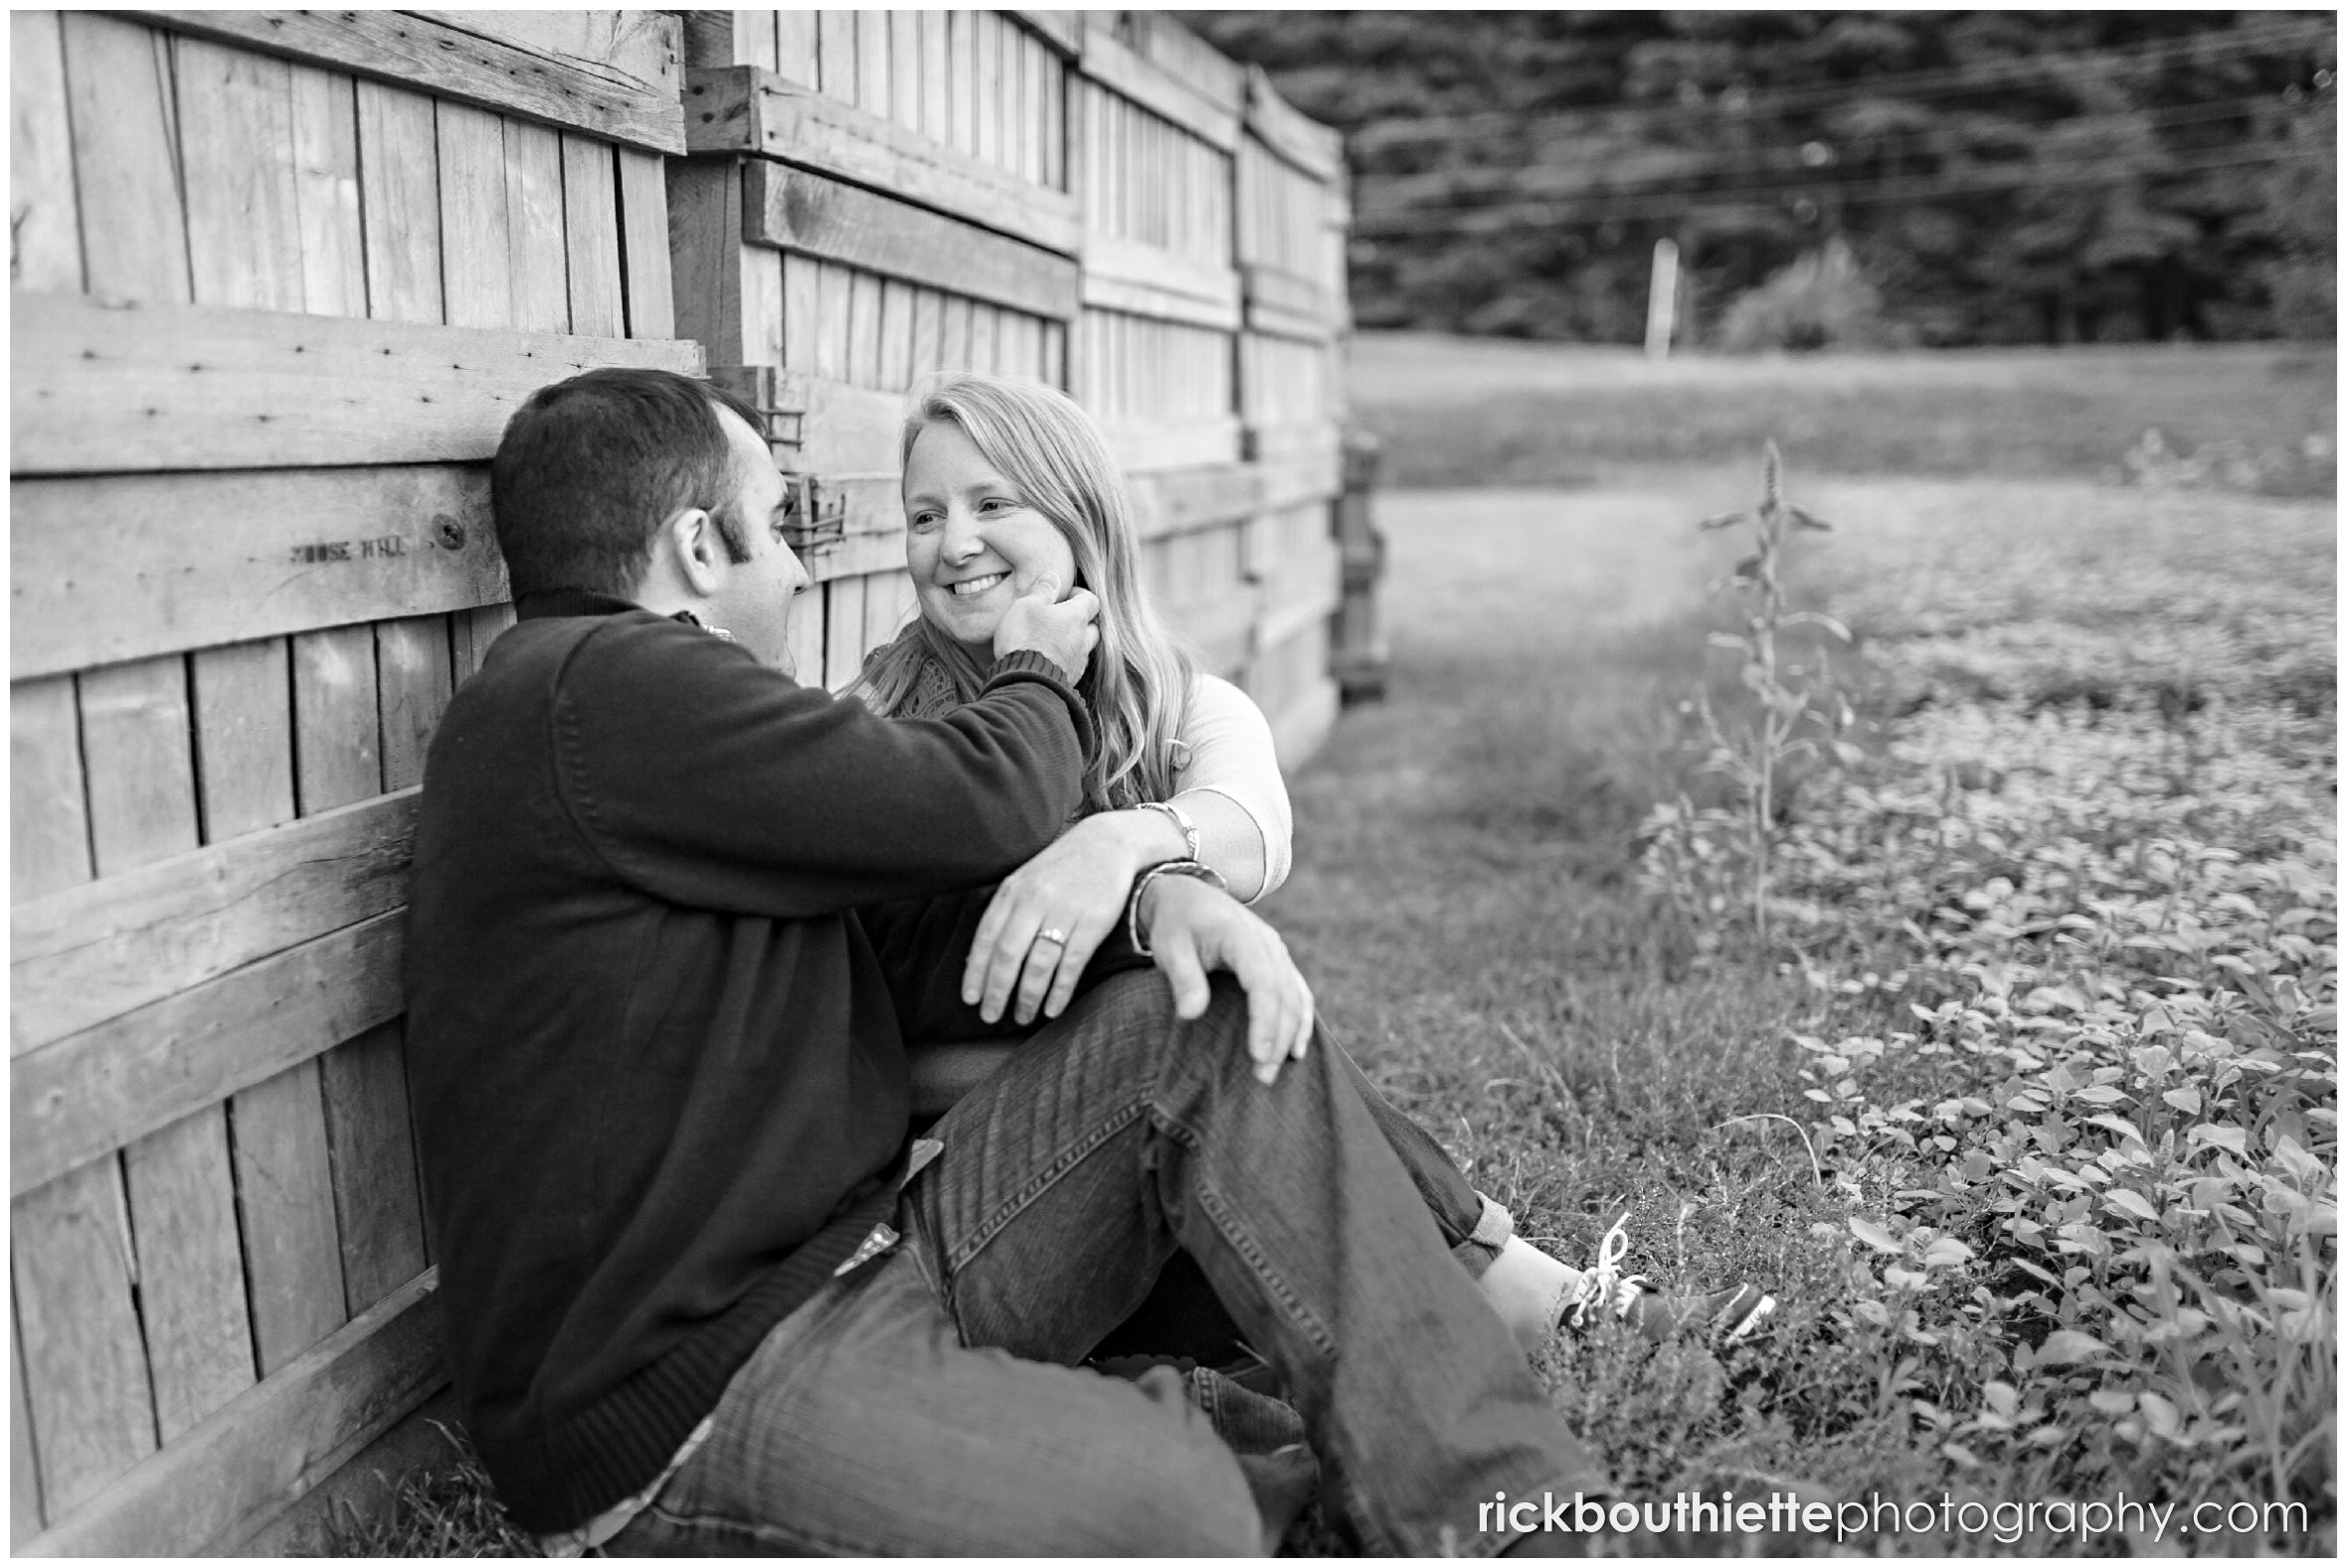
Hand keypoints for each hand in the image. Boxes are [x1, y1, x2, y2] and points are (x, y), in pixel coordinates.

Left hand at [962, 814, 1154, 1026]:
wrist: (1109, 843)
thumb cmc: (1062, 866)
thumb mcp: (1025, 878)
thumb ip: (1005, 911)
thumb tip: (980, 957)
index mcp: (1013, 891)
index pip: (986, 938)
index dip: (975, 972)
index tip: (969, 999)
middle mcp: (1035, 901)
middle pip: (1007, 956)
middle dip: (996, 991)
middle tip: (989, 1016)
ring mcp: (1065, 912)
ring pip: (1038, 965)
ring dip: (1027, 997)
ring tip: (1022, 1017)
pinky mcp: (1093, 923)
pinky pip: (1071, 965)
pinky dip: (1059, 991)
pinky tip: (1052, 1009)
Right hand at [993, 574, 1098, 683]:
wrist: (1024, 682)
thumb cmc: (1024, 638)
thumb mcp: (1027, 605)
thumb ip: (1042, 590)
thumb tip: (1054, 576)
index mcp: (1076, 617)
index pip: (1092, 601)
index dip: (1081, 595)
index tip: (1068, 595)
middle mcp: (1083, 640)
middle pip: (1094, 627)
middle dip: (1082, 621)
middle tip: (1063, 618)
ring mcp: (1077, 663)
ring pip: (1084, 649)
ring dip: (1075, 643)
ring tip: (1056, 640)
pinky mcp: (1069, 681)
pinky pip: (1073, 667)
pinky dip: (1066, 661)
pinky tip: (1051, 661)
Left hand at [1140, 875, 1314, 1084]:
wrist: (1188, 894)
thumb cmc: (1176, 923)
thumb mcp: (1170, 947)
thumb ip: (1184, 978)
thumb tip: (1191, 1014)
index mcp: (1242, 936)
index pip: (1263, 982)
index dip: (1264, 1020)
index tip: (1258, 1054)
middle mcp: (1268, 943)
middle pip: (1284, 995)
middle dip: (1278, 1037)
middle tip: (1262, 1077)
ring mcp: (1277, 951)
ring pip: (1295, 996)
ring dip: (1290, 1035)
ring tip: (1273, 1071)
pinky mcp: (1278, 961)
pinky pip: (1298, 992)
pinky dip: (1301, 1021)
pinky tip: (1296, 1051)